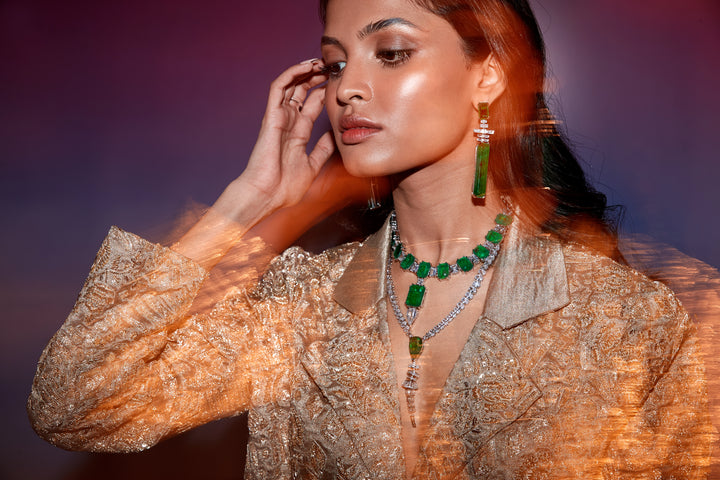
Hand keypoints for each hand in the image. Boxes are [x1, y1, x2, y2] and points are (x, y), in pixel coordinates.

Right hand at [231, 59, 334, 214]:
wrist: (267, 196)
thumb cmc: (285, 188)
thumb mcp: (313, 165)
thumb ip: (323, 149)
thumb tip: (337, 135)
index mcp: (297, 134)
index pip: (312, 106)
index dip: (324, 93)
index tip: (339, 85)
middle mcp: (288, 123)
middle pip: (302, 92)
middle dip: (317, 78)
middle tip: (332, 68)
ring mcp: (279, 118)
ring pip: (291, 86)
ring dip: (305, 72)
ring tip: (320, 62)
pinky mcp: (271, 116)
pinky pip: (278, 88)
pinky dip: (291, 75)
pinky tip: (305, 67)